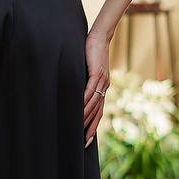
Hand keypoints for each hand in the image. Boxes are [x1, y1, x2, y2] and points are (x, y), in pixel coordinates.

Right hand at [83, 28, 111, 147]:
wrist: (99, 37)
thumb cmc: (91, 52)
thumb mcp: (87, 71)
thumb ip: (83, 82)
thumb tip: (73, 93)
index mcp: (103, 88)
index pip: (99, 111)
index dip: (94, 126)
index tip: (87, 140)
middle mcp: (104, 87)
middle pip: (98, 112)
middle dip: (91, 127)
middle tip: (83, 142)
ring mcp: (102, 80)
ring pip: (94, 103)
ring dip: (86, 116)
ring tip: (77, 128)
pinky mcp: (97, 72)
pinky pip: (91, 90)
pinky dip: (85, 100)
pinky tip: (79, 108)